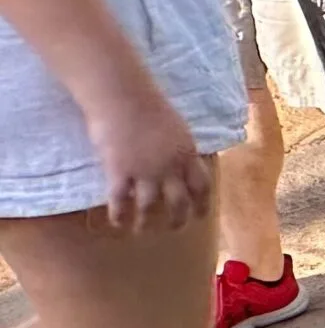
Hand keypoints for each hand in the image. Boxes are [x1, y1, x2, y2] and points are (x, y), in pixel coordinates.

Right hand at [87, 85, 213, 233]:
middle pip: (179, 202)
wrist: (123, 97)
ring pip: (149, 206)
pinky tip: (118, 223)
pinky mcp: (119, 172)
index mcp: (187, 154)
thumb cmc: (149, 107)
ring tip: (142, 230)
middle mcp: (169, 166)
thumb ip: (181, 149)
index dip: (203, 204)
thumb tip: (184, 164)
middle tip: (174, 229)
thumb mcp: (177, 129)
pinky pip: (120, 202)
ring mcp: (144, 171)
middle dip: (178, 219)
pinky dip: (120, 215)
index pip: (202, 186)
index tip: (201, 215)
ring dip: (146, 222)